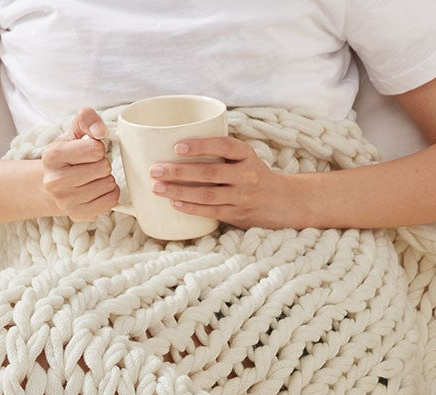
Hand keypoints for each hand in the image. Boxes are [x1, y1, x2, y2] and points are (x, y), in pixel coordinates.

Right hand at [39, 107, 120, 221]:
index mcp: (52, 155)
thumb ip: (87, 120)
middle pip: (104, 167)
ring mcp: (66, 201)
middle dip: (102, 164)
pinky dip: (110, 194)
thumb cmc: (67, 157)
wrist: (51, 186)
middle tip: (91, 167)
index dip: (98, 148)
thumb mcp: (73, 133)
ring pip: (109, 184)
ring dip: (106, 180)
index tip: (89, 152)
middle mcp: (56, 180)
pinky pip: (111, 201)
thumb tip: (101, 132)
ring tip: (92, 179)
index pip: (95, 149)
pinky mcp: (78, 215)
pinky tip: (97, 191)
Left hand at [148, 137, 300, 229]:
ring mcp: (242, 197)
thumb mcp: (244, 156)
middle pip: (209, 173)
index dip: (201, 146)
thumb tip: (176, 140)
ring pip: (207, 195)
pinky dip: (191, 208)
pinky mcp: (237, 214)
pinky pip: (211, 212)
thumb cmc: (253, 174)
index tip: (177, 146)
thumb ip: (220, 150)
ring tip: (157, 188)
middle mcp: (246, 176)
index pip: (224, 146)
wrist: (280, 201)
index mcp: (247, 155)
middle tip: (155, 169)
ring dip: (180, 192)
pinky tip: (175, 204)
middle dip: (179, 171)